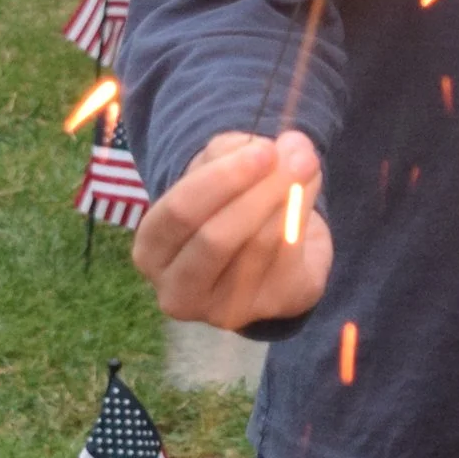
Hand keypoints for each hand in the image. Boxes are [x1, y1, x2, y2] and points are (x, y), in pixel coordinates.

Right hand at [132, 129, 332, 330]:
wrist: (263, 255)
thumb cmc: (226, 206)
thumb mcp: (218, 169)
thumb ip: (242, 151)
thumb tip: (292, 147)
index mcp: (151, 249)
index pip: (180, 212)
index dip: (223, 179)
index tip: (264, 149)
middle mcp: (177, 290)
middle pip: (215, 238)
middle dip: (259, 192)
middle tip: (295, 157)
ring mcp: (221, 310)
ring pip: (257, 248)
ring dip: (288, 199)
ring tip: (306, 165)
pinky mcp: (266, 311)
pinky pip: (287, 262)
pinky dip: (301, 220)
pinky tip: (307, 192)